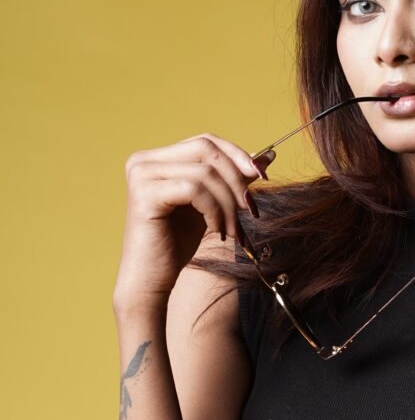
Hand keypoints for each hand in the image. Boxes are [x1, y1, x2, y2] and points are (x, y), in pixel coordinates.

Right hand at [113, 132, 274, 309]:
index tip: (262, 176)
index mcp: (157, 158)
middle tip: (251, 208)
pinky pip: (194, 190)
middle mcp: (144, 161)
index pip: (206, 141)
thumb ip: (231, 179)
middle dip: (236, 179)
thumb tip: (267, 156)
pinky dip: (214, 210)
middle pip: (206, 149)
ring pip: (204, 172)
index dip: (237, 155)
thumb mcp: (211, 204)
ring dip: (228, 202)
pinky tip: (216, 230)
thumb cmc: (177, 243)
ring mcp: (141, 175)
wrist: (151, 278)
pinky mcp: (145, 194)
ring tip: (233, 229)